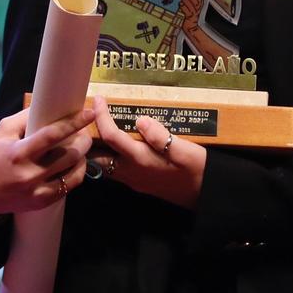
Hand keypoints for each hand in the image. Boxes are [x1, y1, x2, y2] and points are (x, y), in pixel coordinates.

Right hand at [0, 106, 97, 215]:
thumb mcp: (3, 130)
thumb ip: (26, 117)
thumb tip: (49, 104)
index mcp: (18, 153)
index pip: (52, 135)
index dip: (73, 123)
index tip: (89, 114)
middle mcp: (29, 173)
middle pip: (69, 155)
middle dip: (83, 141)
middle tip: (84, 132)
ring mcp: (36, 190)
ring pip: (73, 171)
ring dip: (82, 157)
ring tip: (80, 147)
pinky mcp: (41, 202)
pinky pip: (69, 187)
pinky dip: (76, 173)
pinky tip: (74, 164)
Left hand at [91, 97, 205, 208]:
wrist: (206, 194)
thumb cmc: (197, 169)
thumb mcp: (184, 150)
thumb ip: (160, 136)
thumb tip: (140, 120)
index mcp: (141, 159)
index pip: (111, 136)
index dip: (101, 116)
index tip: (98, 98)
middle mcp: (131, 172)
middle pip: (97, 156)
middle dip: (88, 138)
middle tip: (87, 118)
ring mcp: (134, 180)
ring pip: (104, 166)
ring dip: (97, 148)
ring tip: (98, 128)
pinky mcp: (139, 183)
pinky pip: (114, 170)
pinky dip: (108, 155)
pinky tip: (116, 145)